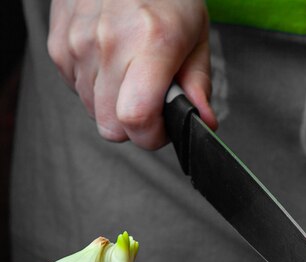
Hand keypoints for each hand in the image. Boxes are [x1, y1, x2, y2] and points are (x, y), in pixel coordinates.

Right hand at [48, 0, 215, 148]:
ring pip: (93, 111)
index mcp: (151, 43)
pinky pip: (76, 89)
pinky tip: (110, 61)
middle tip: (150, 101)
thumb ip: (199, 85)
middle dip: (134, 125)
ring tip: (130, 72)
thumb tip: (202, 122)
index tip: (163, 127)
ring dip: (113, 104)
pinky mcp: (58, 43)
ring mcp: (78, 42)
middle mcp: (110, 42)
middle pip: (111, 126)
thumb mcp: (196, 37)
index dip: (152, 135)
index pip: (136, 119)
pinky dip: (95, 85)